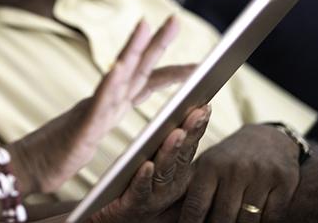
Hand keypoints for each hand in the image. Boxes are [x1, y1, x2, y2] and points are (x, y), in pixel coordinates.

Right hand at [14, 16, 194, 193]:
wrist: (27, 166)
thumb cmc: (58, 153)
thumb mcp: (92, 132)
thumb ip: (107, 114)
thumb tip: (121, 102)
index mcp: (109, 105)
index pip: (144, 84)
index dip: (169, 71)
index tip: (198, 63)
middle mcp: (102, 102)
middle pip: (134, 69)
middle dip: (155, 43)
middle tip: (174, 19)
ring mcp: (91, 111)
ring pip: (116, 76)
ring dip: (131, 49)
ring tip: (145, 25)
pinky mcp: (81, 127)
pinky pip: (98, 102)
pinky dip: (110, 82)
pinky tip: (120, 66)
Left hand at [89, 104, 211, 222]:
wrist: (113, 219)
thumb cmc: (133, 189)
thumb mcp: (153, 164)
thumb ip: (164, 144)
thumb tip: (183, 112)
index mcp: (177, 172)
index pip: (189, 145)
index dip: (197, 126)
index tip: (204, 105)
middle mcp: (171, 185)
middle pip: (182, 155)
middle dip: (190, 132)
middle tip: (198, 112)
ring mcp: (155, 197)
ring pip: (165, 171)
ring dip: (170, 151)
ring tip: (176, 133)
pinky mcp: (134, 206)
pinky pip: (141, 190)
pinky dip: (144, 177)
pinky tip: (147, 164)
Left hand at [179, 124, 300, 222]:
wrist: (268, 138)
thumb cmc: (229, 159)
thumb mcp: (207, 166)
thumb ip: (193, 190)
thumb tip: (174, 217)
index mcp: (211, 165)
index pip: (197, 205)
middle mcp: (236, 168)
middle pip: (223, 217)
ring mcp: (261, 175)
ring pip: (248, 220)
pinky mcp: (284, 181)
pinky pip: (272, 217)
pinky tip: (255, 221)